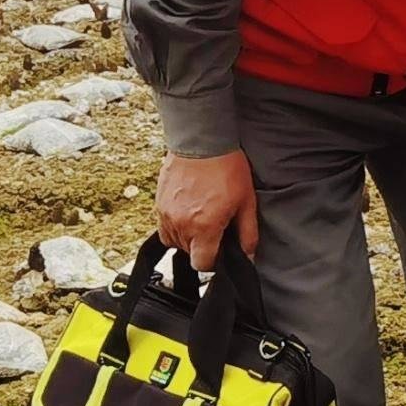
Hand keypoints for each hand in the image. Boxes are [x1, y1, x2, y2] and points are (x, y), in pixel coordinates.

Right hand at [156, 150, 257, 272]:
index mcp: (203, 227)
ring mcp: (165, 214)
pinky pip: (163, 226)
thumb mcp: (246, 202)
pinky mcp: (157, 203)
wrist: (201, 141)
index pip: (202, 264)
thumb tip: (248, 256)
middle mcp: (180, 224)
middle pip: (188, 253)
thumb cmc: (226, 168)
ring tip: (202, 217)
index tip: (220, 251)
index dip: (213, 262)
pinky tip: (189, 211)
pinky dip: (175, 225)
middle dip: (202, 246)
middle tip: (216, 227)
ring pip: (174, 241)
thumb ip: (247, 233)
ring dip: (187, 237)